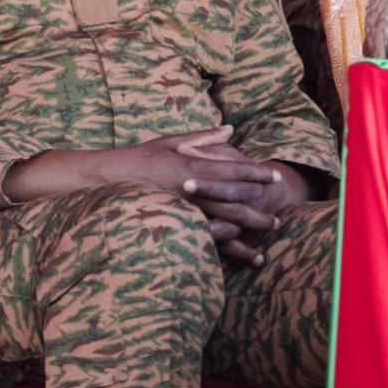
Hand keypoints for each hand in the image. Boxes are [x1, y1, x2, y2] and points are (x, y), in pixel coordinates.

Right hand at [102, 128, 285, 265]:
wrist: (109, 178)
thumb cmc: (141, 158)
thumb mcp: (172, 141)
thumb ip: (203, 138)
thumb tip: (231, 129)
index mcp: (192, 165)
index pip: (231, 168)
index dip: (255, 173)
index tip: (274, 176)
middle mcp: (191, 188)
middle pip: (233, 199)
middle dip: (258, 208)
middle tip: (278, 217)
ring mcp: (184, 208)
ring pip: (223, 222)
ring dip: (246, 232)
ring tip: (264, 242)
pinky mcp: (176, 223)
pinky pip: (205, 239)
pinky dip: (224, 249)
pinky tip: (239, 258)